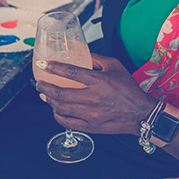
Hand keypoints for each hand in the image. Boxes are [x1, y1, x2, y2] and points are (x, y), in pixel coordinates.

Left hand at [35, 53, 154, 135]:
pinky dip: (58, 115)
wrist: (140, 114)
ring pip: (61, 108)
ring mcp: (91, 114)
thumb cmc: (129, 90)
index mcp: (98, 81)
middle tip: (39, 83)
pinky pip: (68, 122)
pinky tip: (56, 110)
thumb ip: (96, 58)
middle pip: (60, 93)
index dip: (54, 68)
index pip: (70, 72)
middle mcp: (93, 98)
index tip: (43, 65)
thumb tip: (82, 52)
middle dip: (45, 87)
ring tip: (44, 95)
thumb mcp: (115, 66)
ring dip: (49, 100)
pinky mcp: (91, 126)